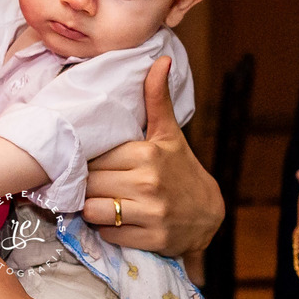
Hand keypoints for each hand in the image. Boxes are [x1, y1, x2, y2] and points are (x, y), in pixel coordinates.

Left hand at [83, 56, 223, 255]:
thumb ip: (156, 98)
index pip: (94, 156)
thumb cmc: (180, 168)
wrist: (209, 213)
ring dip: (94, 209)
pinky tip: (120, 221)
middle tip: (99, 184)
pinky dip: (108, 230)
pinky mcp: (151, 239)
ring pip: (94, 210)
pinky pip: (107, 234)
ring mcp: (151, 213)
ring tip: (105, 201)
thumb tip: (160, 59)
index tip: (94, 163)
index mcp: (146, 153)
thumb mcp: (168, 133)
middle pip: (90, 183)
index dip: (90, 161)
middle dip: (89, 185)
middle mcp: (147, 182)